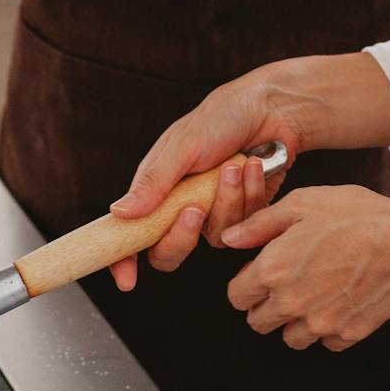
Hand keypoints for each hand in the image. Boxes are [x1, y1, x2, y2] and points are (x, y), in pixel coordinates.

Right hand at [106, 74, 305, 290]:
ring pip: (213, 237)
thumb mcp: (182, 145)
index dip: (123, 260)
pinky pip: (244, 226)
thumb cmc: (220, 119)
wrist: (271, 110)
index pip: (130, 235)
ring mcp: (213, 214)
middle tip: (194, 209)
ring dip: (226, 201)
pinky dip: (250, 194)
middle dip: (182, 236)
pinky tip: (253, 167)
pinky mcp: (244, 215)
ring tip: (234, 165)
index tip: (126, 280)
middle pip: (169, 252)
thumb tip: (118, 213)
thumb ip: (153, 182)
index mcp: (155, 191)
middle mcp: (180, 207)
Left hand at [223, 185, 389, 350]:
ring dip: (295, 321)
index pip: (236, 296)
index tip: (261, 271)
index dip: (245, 283)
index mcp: (272, 271)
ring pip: (291, 338)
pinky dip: (328, 328)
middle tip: (286, 283)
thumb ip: (259, 225)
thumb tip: (229, 238)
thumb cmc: (354, 215)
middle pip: (258, 322)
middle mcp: (291, 303)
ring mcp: (320, 323)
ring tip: (314, 293)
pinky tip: (339, 301)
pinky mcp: (348, 334)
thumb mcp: (300, 204)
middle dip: (265, 305)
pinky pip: (327, 341)